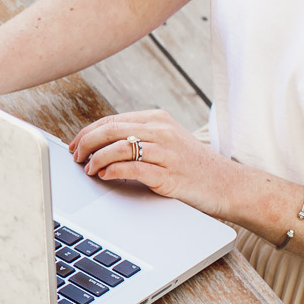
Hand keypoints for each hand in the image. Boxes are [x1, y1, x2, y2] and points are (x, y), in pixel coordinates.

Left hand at [68, 110, 237, 218]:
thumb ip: (138, 137)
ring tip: (88, 169)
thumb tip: (98, 144)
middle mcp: (162, 131)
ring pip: (119, 147)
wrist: (228, 184)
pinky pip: (132, 168)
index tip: (74, 145)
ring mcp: (166, 152)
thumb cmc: (191, 166)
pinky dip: (112, 171)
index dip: (87, 132)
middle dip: (86, 143)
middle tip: (75, 157)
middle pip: (110, 130)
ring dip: (96, 159)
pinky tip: (104, 176)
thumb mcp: (166, 141)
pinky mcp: (169, 175)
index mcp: (158, 119)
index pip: (112, 120)